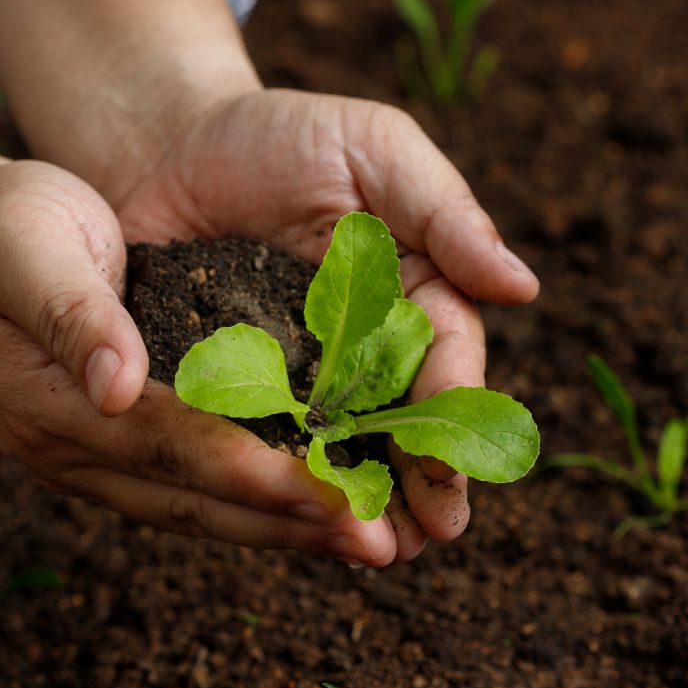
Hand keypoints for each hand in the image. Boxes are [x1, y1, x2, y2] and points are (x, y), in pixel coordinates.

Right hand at [0, 160, 397, 565]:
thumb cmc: (0, 231)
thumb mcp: (26, 250)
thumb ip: (70, 314)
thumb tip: (118, 387)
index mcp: (55, 407)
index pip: (169, 449)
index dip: (251, 473)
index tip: (330, 494)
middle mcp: (78, 450)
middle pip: (195, 502)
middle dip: (288, 524)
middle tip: (377, 544)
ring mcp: (99, 456)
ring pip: (202, 509)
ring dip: (284, 528)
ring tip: (366, 541)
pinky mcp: (123, 444)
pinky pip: (198, 486)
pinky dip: (260, 499)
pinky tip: (319, 503)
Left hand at [107, 90, 539, 560]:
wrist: (164, 144)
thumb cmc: (278, 134)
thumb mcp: (374, 150)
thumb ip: (446, 213)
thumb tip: (524, 286)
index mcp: (415, 286)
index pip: (448, 355)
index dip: (453, 411)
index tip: (453, 466)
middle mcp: (368, 339)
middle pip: (407, 418)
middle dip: (423, 479)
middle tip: (428, 536)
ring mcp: (306, 370)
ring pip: (349, 445)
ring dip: (368, 499)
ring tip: (379, 553)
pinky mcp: (243, 388)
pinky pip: (274, 442)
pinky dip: (294, 483)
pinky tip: (303, 525)